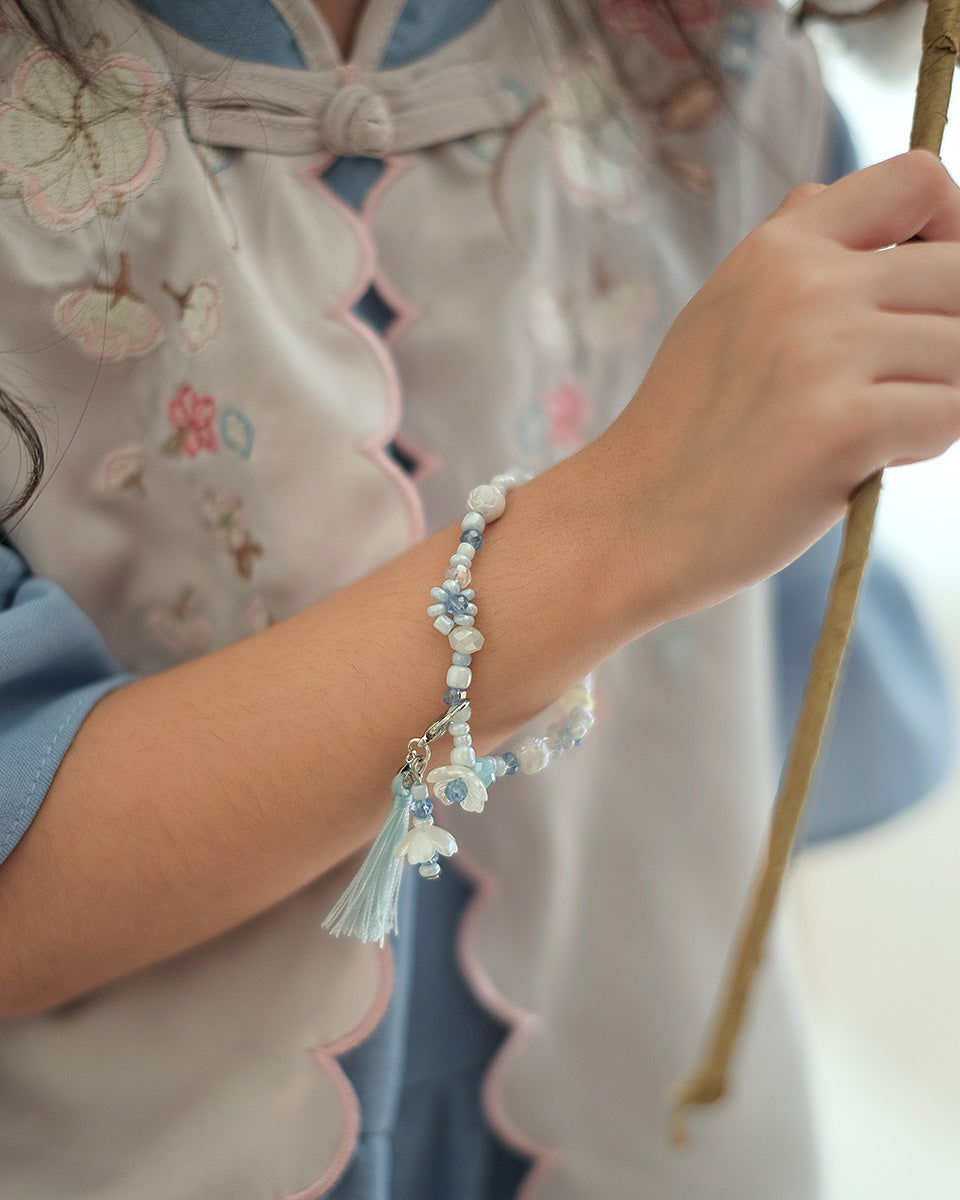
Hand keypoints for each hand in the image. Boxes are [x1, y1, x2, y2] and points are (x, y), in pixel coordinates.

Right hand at [602, 150, 959, 618]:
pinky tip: (861, 463)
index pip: (919, 180)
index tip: (925, 291)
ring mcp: (824, 352)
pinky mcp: (845, 426)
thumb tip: (853, 198)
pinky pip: (952, 415)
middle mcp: (804, 284)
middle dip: (948, 336)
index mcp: (778, 247)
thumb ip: (792, 252)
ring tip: (866, 431)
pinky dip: (923, 445)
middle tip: (891, 386)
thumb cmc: (685, 429)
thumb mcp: (724, 310)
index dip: (952, 228)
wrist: (628, 522)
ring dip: (934, 398)